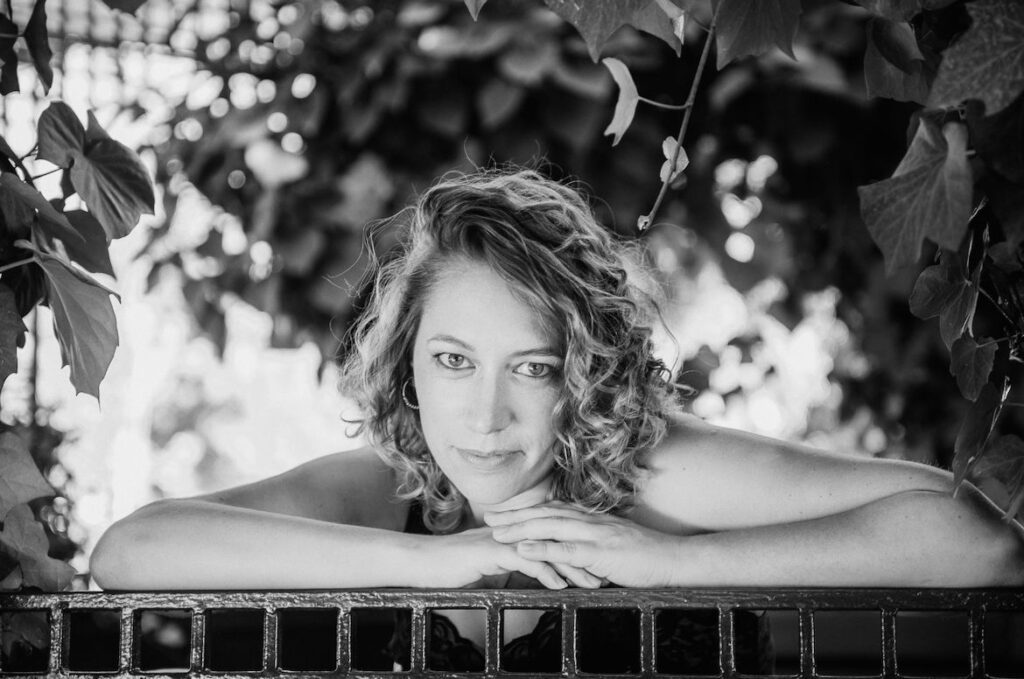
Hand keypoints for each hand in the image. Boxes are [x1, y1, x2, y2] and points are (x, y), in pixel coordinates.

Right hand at [414, 526, 602, 589]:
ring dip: (571, 567)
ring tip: (591, 583)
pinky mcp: (492, 551)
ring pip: (546, 550)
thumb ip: (512, 567)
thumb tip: (532, 577)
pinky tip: (559, 585)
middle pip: (557, 541)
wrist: (423, 562)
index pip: (553, 539)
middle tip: (606, 575)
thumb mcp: (490, 568)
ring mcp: (503, 539)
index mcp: (515, 533)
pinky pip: (525, 560)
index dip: (577, 552)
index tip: (598, 567)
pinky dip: (544, 572)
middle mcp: (513, 532)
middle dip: (583, 558)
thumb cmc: (454, 566)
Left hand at [484, 502, 678, 587]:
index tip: (505, 511)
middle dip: (515, 515)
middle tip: (489, 517)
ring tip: (495, 532)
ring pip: (549, 526)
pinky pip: (565, 549)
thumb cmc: (647, 557)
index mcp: (593, 519)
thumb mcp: (614, 547)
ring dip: (520, 528)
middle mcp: (590, 521)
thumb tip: (574, 554)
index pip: (553, 509)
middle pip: (544, 513)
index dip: (526, 509)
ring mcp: (595, 534)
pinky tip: (522, 549)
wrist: (674, 560)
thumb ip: (593, 546)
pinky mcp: (600, 552)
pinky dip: (541, 547)